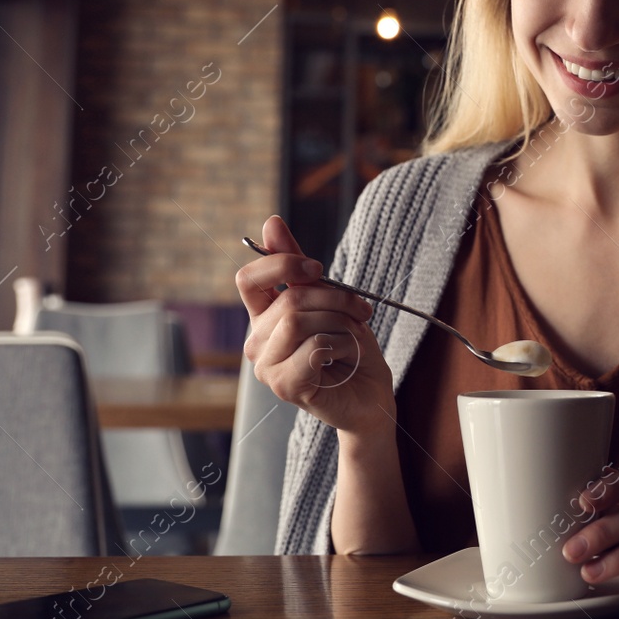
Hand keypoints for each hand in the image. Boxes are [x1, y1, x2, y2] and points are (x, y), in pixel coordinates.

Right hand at [237, 215, 393, 437]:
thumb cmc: (350, 350)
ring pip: (299, 321)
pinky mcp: (284, 386)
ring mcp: (266, 367)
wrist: (370, 396)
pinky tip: (346, 359)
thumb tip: (271, 222)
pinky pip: (314, 347)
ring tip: (354, 337)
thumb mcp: (329, 300)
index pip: (248, 278)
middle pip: (288, 299)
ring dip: (341, 323)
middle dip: (335, 299)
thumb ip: (298, 268)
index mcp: (263, 318)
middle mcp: (257, 342)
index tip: (316, 268)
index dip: (281, 264)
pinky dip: (342, 346)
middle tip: (361, 310)